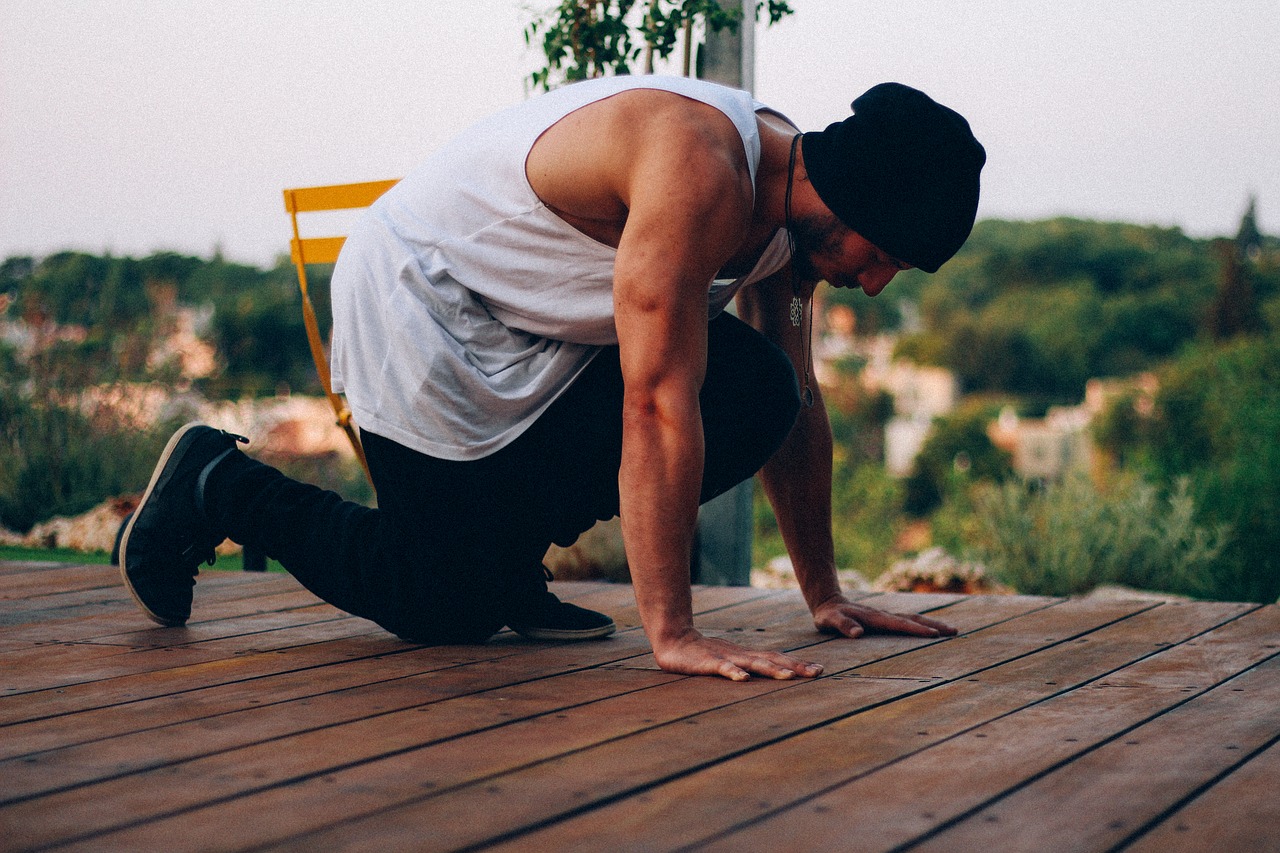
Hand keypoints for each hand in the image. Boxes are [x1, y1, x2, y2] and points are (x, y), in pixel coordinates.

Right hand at [653, 629, 824, 681]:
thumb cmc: (703, 654)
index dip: (798, 664)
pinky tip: (743, 679)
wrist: (673, 640)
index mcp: (747, 655)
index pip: (777, 658)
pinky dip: (733, 673)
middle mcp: (741, 654)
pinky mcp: (707, 662)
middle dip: (795, 666)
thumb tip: (771, 674)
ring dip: (771, 669)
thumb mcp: (730, 660)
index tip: (819, 670)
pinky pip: (722, 668)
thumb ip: (747, 666)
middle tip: (817, 672)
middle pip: (772, 659)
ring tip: (788, 677)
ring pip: (752, 663)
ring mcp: (725, 657)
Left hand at [812, 595, 957, 639]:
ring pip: (914, 618)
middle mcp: (885, 615)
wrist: (829, 602)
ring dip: (932, 623)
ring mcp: (886, 616)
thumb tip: (858, 633)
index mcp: (875, 618)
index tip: (934, 634)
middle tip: (955, 631)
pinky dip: (923, 624)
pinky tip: (931, 629)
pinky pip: (908, 621)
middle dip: (934, 625)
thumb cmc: (829, 615)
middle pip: (914, 619)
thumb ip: (843, 626)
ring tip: (952, 630)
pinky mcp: (885, 619)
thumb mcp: (830, 621)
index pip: (900, 624)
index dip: (916, 630)